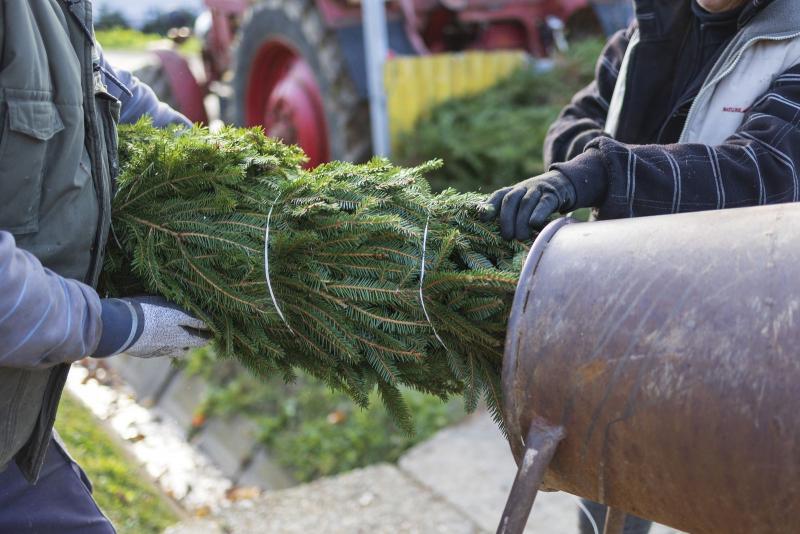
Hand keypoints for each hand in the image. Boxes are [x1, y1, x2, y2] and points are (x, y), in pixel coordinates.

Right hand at [94, 296, 210, 358]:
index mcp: (180, 320)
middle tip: (208, 338)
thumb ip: (176, 308)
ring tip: (186, 343)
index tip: (214, 325)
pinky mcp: (151, 354)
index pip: (200, 322)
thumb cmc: (141, 308)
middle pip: (196, 341)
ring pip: (181, 351)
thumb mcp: (161, 301)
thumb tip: (190, 312)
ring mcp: (164, 348)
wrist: (121, 328)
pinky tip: (165, 345)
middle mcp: (176, 336)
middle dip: (203, 340)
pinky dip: (168, 349)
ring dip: (185, 346)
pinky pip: (165, 353)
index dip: (209, 324)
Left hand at [480, 171, 575, 240]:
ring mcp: (537, 190)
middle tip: (507, 237)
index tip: (483, 218)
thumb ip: (509, 215)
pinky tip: (534, 224)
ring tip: (521, 237)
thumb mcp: (522, 204)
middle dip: (506, 219)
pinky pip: (544, 203)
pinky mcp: (553, 195)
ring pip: (525, 203)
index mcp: (513, 190)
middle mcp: (523, 188)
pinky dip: (538, 213)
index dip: (489, 206)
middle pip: (510, 200)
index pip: (499, 195)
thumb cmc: (537, 202)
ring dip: (521, 221)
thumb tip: (494, 233)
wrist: (564, 183)